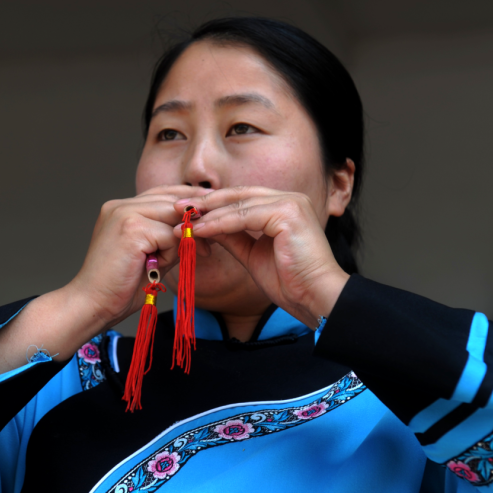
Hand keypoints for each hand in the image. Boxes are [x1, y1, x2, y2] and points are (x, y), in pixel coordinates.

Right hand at [0, 185, 196, 379]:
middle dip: (195, 220)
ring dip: (179, 243)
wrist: (91, 305)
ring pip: (173, 217)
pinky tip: (156, 267)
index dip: (189, 202)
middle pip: (172, 200)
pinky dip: (170, 254)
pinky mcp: (131, 228)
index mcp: (121, 208)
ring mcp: (124, 213)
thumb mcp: (151, 256)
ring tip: (169, 263)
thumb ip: (170, 239)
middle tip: (208, 247)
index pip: (164, 192)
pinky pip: (169, 235)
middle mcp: (120, 205)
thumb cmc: (119, 288)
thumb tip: (198, 231)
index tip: (212, 215)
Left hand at [175, 187, 349, 327]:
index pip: (241, 199)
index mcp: (284, 206)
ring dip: (208, 214)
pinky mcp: (289, 213)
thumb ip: (232, 236)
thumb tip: (206, 225)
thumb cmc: (290, 281)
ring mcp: (291, 202)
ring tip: (183, 222)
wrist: (315, 297)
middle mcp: (290, 198)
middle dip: (205, 202)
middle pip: (238, 195)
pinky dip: (220, 223)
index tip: (185, 212)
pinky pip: (245, 216)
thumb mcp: (252, 253)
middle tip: (176, 208)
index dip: (212, 204)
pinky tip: (200, 230)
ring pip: (239, 204)